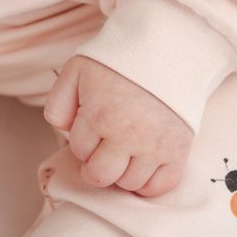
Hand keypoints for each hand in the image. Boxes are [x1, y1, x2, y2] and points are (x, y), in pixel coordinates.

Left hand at [43, 55, 193, 196]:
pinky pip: (160, 187)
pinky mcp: (178, 151)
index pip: (79, 151)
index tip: (93, 127)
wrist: (169, 49)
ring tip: (125, 152)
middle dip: (96, 164)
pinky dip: (148, 183)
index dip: (83, 141)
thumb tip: (63, 132)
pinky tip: (142, 166)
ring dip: (122, 172)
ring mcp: (155, 146)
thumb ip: (59, 103)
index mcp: (100, 116)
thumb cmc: (119, 62)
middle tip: (104, 148)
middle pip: (100, 177)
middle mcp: (128, 136)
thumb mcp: (77, 71)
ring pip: (128, 184)